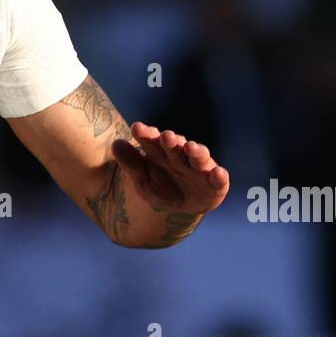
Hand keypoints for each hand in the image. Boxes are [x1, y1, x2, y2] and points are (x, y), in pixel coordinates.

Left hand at [111, 125, 229, 233]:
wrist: (181, 208)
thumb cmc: (162, 187)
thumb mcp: (143, 180)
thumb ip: (131, 164)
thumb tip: (115, 144)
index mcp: (162, 152)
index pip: (153, 141)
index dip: (146, 135)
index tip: (137, 128)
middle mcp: (182, 156)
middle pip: (177, 146)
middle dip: (172, 141)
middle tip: (166, 136)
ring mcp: (200, 169)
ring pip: (199, 158)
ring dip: (196, 152)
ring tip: (191, 147)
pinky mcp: (216, 184)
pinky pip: (219, 180)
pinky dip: (220, 176)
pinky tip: (218, 173)